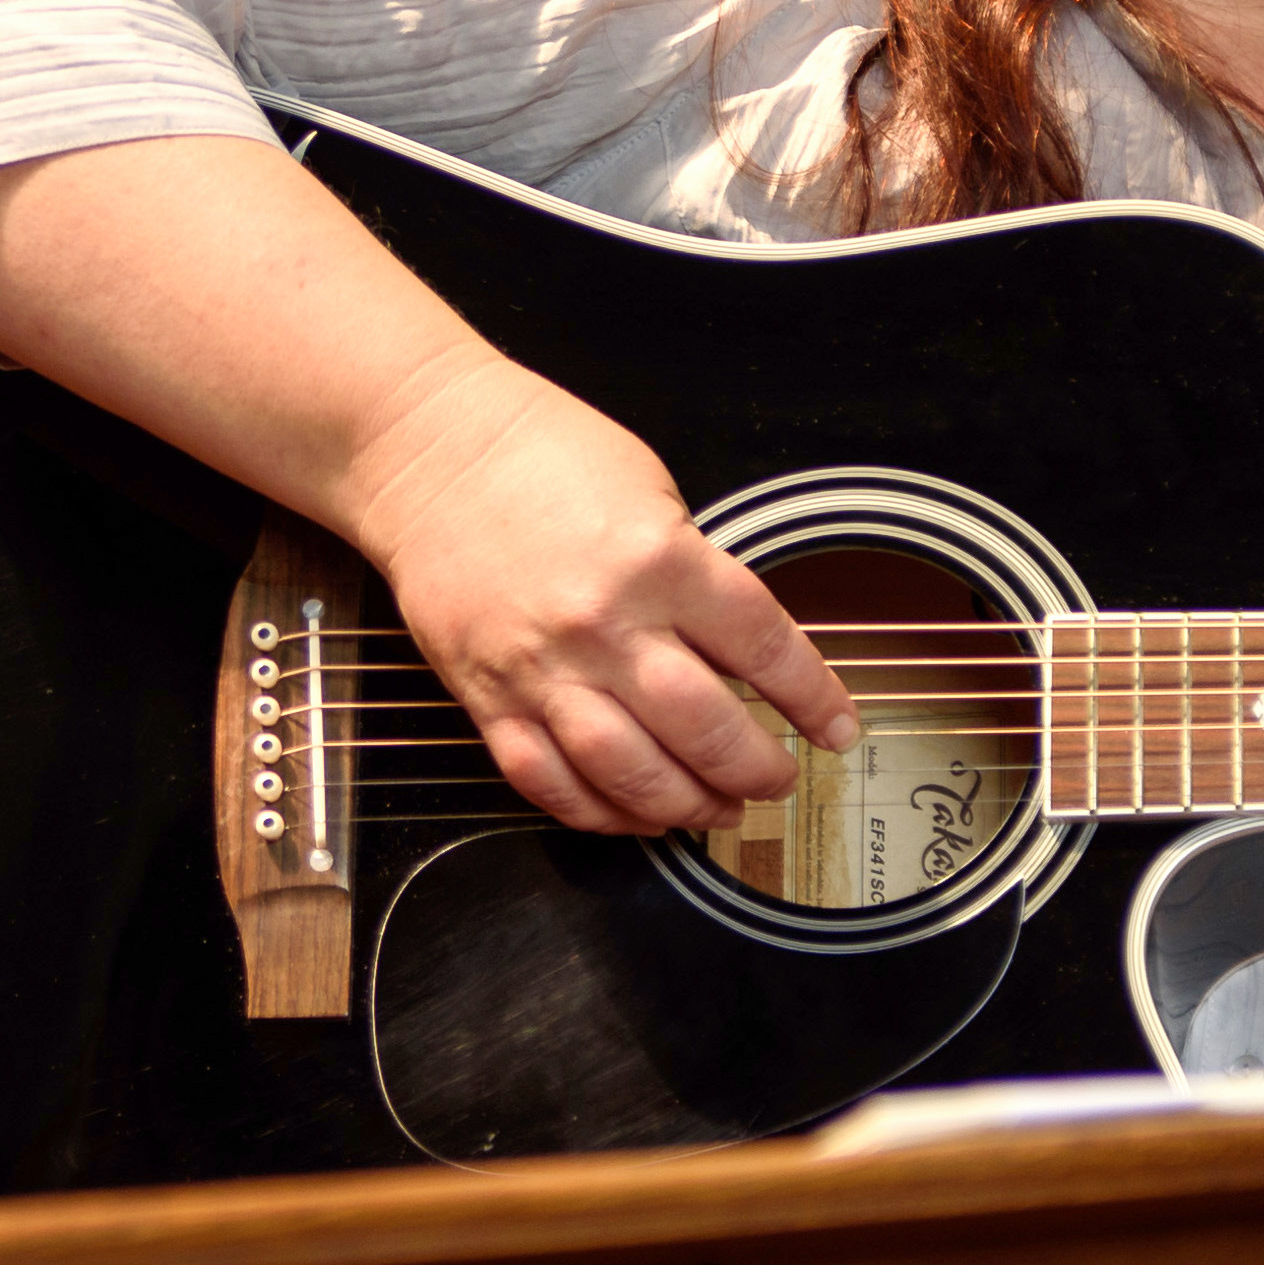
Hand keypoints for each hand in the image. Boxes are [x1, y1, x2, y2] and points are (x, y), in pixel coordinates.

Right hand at [341, 348, 857, 834]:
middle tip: (776, 779)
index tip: (837, 730)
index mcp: (659, 561)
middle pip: (705, 731)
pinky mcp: (487, 698)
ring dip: (687, 807)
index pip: (764, 650)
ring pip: (630, 775)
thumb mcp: (655, 491)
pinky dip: (599, 813)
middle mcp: (603, 625)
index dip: (814, 701)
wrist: (426, 450)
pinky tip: (635, 814)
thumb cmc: (541, 455)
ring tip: (717, 809)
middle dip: (757, 771)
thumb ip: (697, 575)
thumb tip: (740, 654)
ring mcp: (541, 669)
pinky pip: (549, 781)